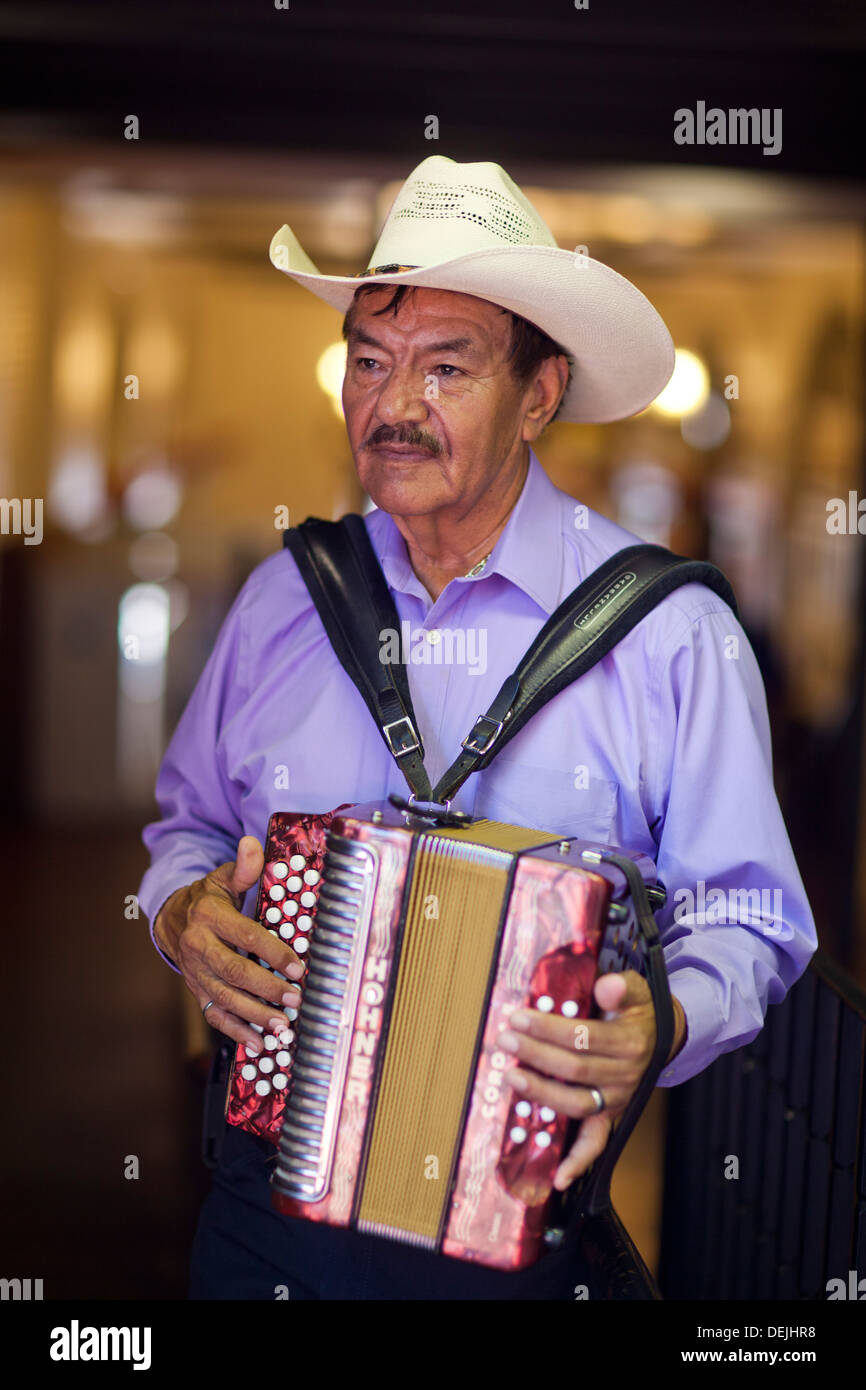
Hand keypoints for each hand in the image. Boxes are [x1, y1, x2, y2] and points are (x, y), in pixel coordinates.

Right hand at [153, 836, 304, 1054]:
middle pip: (234, 971)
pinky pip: (215, 1016)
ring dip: (255, 1015)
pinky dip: (237, 1032)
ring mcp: (195, 973)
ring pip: (225, 998)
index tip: (298, 965)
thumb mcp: (222, 878)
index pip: (245, 935)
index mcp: (209, 917)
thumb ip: (243, 868)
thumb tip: (253, 845)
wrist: (171, 920)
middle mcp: (198, 947)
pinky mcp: (197, 992)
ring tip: (282, 1026)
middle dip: (267, 988)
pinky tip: (259, 1043)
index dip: (273, 952)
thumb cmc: (208, 898)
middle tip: (295, 998)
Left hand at [497, 971, 686, 1189]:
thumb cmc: (638, 1012)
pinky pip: (597, 1145)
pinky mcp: (612, 1117)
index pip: (582, 1037)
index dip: (547, 1029)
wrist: (664, 1037)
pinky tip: (558, 1177)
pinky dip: (578, 1163)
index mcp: (629, 1042)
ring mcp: (618, 1100)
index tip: (518, 1017)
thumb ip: (622, 986)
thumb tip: (606, 987)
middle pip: (573, 1068)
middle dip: (535, 1054)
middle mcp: (625, 1075)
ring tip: (512, 1077)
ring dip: (542, 1094)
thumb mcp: (638, 990)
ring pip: (577, 1103)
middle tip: (506, 1041)